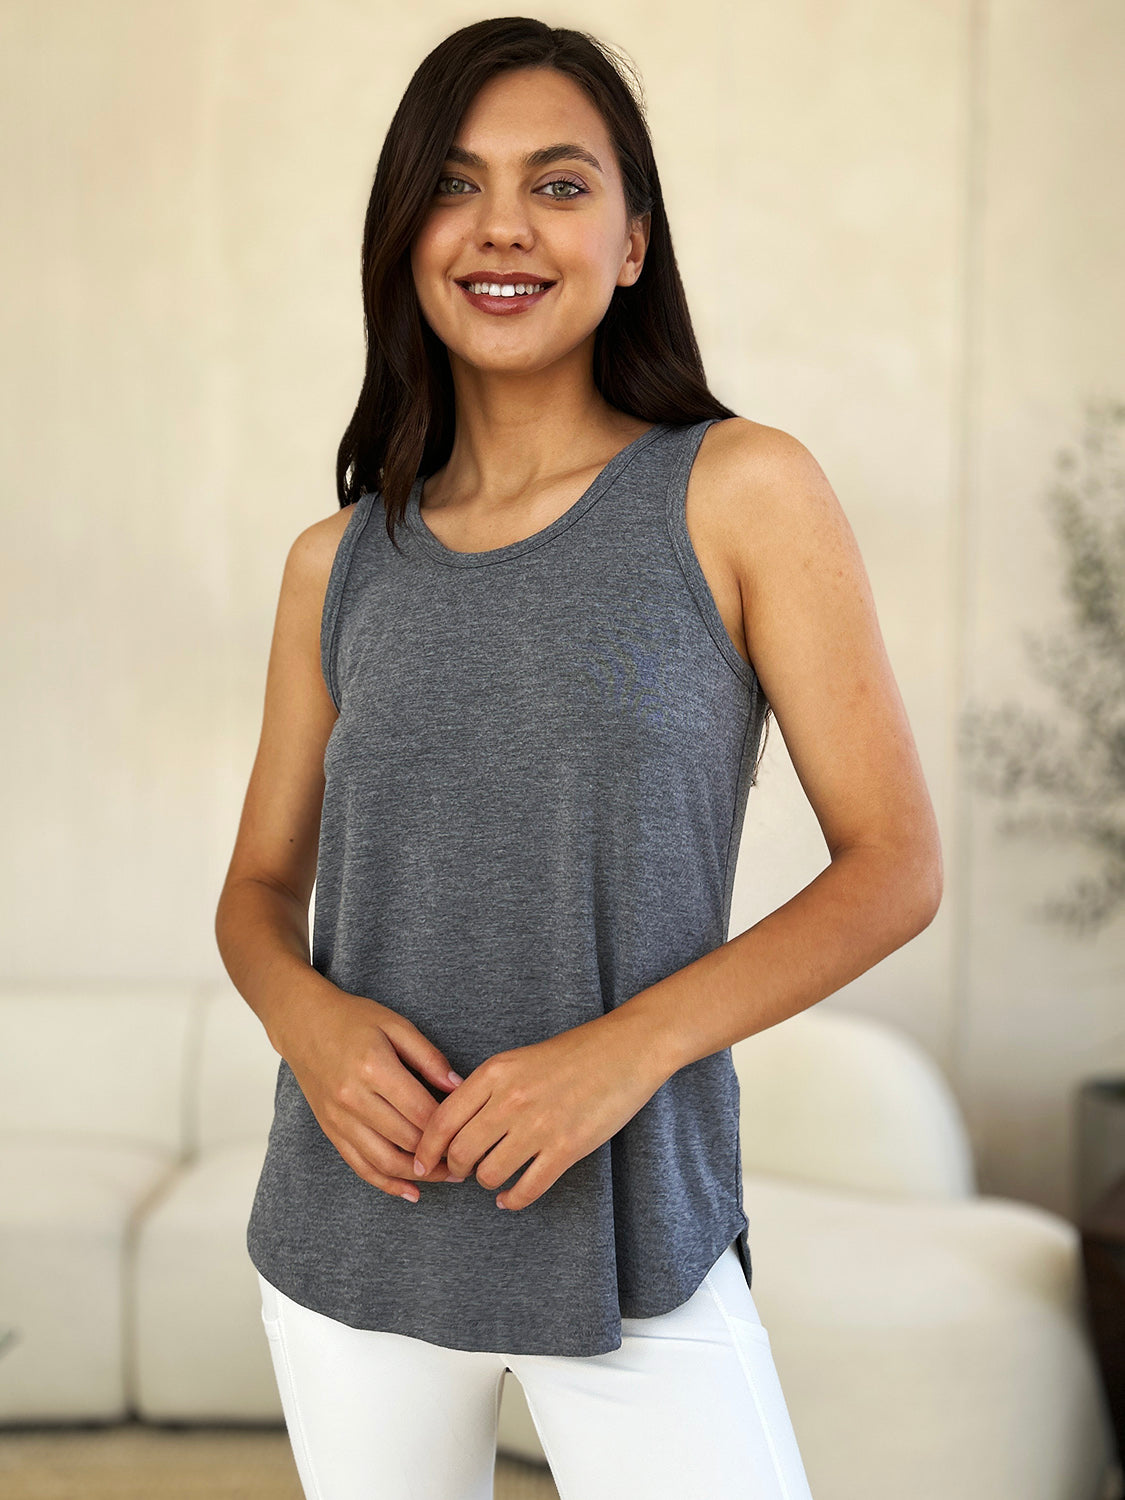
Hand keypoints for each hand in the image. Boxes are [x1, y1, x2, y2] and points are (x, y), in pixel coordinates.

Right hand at [280, 985, 465, 1200]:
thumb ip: (429, 1057)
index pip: (421, 1111)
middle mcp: (353, 1097)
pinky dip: (386, 1183)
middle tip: (468, 1159)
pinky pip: (359, 1166)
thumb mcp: (396, 1025)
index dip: (450, 1128)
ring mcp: (339, 1117)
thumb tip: (459, 1087)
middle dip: (440, 1155)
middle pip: (406, 1139)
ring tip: (447, 1177)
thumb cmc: (353, 1019)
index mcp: (374, 1067)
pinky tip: (410, 1192)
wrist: (303, 1023)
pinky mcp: (330, 1130)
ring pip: (384, 1161)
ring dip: (418, 1175)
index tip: (471, 1133)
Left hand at [410, 1015, 664, 1210]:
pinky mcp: (567, 1148)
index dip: (426, 1149)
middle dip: (455, 1169)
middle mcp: (510, 1099)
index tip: (423, 1163)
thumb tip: (454, 1121)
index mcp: (494, 1072)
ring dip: (485, 1182)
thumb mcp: (518, 1059)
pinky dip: (513, 1200)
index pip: (442, 1120)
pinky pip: (527, 1188)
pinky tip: (510, 1198)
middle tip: (459, 1173)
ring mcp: (539, 1125)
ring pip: (489, 1173)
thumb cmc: (573, 1052)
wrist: (625, 1049)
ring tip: (491, 1178)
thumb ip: (486, 1087)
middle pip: (461, 1151)